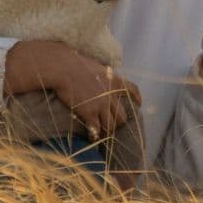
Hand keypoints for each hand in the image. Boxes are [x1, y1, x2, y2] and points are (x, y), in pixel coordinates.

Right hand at [3, 39, 139, 138]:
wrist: (64, 68)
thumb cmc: (76, 64)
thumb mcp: (97, 67)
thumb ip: (104, 76)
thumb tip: (103, 78)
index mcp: (115, 81)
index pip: (132, 90)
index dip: (137, 98)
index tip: (139, 104)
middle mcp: (111, 95)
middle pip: (122, 116)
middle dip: (117, 121)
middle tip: (111, 123)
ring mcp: (101, 105)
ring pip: (111, 125)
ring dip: (107, 130)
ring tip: (101, 133)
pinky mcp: (89, 113)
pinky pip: (96, 130)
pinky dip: (94, 136)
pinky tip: (91, 138)